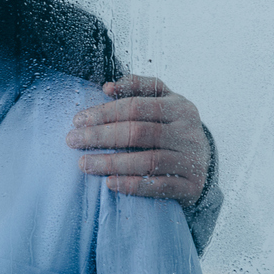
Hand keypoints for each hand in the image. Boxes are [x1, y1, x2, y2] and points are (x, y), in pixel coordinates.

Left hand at [66, 75, 210, 208]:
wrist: (202, 162)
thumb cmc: (171, 127)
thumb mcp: (162, 101)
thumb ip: (137, 87)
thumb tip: (108, 87)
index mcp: (179, 107)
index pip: (135, 106)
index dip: (104, 112)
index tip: (77, 120)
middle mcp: (188, 132)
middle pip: (138, 132)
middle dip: (100, 136)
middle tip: (72, 141)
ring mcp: (192, 159)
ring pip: (148, 160)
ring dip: (111, 163)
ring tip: (83, 164)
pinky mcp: (192, 185)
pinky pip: (160, 186)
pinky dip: (133, 185)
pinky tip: (110, 183)